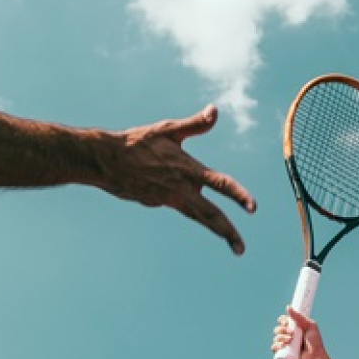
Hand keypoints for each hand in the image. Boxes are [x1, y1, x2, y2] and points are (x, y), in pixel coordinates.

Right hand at [99, 105, 256, 254]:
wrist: (105, 161)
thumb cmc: (137, 142)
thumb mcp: (168, 129)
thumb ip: (195, 124)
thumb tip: (215, 110)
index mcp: (188, 170)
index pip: (221, 184)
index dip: (239, 195)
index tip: (253, 208)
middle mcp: (180, 189)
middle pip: (210, 215)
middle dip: (228, 232)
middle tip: (241, 249)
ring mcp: (167, 200)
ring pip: (197, 217)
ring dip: (215, 230)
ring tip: (232, 243)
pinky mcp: (156, 203)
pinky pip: (175, 204)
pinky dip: (182, 201)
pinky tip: (167, 187)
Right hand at [270, 306, 328, 358]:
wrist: (315, 358)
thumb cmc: (315, 343)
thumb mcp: (310, 326)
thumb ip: (299, 316)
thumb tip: (287, 307)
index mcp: (294, 330)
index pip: (283, 322)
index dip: (283, 320)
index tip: (286, 321)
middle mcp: (289, 337)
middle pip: (278, 329)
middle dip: (282, 329)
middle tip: (291, 333)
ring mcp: (285, 346)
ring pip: (276, 338)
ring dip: (280, 337)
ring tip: (290, 340)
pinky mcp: (282, 354)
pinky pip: (274, 348)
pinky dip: (276, 346)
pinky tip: (282, 345)